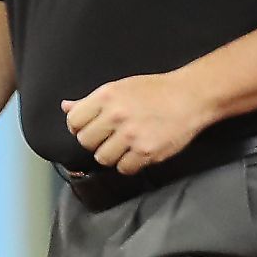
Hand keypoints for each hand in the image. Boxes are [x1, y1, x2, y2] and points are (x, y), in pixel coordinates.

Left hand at [61, 73, 213, 174]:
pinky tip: (137, 152)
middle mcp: (116, 115)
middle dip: (95, 142)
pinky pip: (124, 169)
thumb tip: (65, 107)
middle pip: (85, 142)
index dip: (79, 127)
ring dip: (112, 155)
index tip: (91, 128)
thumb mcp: (119, 87)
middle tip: (110, 137)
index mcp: (106, 96)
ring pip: (103, 158)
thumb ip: (90, 101)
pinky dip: (129, 164)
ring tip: (125, 145)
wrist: (191, 96)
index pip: (73, 121)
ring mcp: (131, 135)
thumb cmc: (156, 90)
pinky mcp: (146, 151)